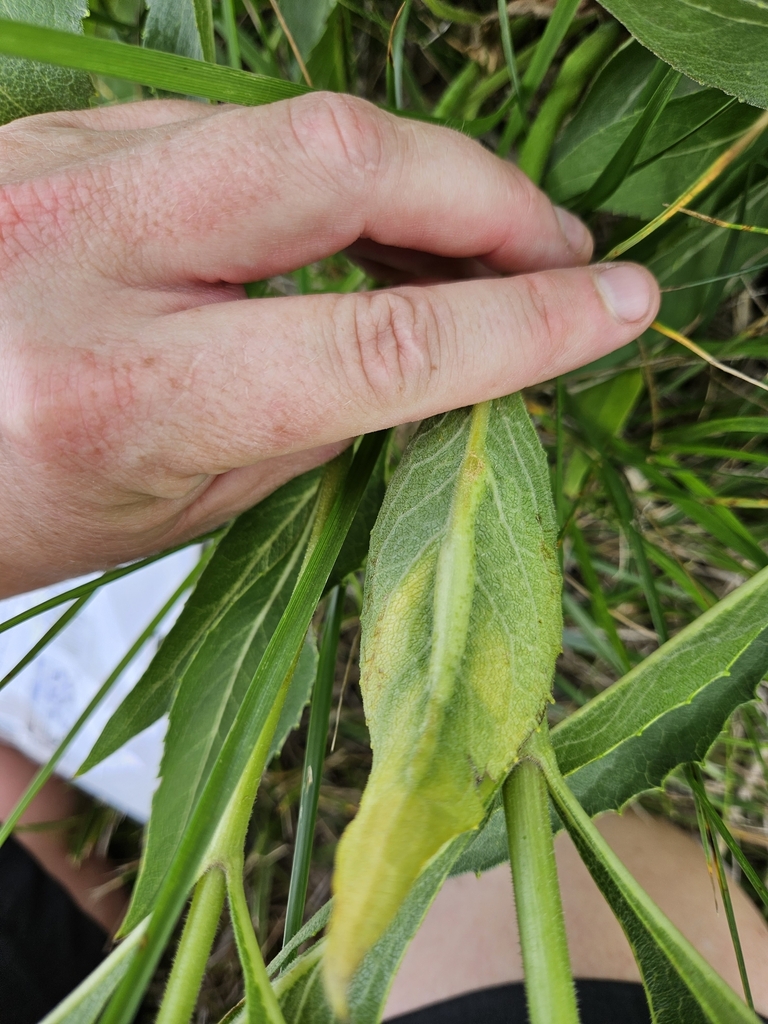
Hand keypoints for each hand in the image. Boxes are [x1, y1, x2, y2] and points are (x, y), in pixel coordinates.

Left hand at [0, 93, 658, 596]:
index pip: (375, 343)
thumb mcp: (179, 505)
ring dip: (415, 174)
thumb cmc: (19, 514)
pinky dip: (322, 169)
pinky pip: (228, 128)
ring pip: (289, 123)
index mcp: (120, 394)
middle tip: (555, 248)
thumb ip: (311, 419)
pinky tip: (355, 219)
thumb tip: (434, 350)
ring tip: (478, 239)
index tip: (614, 306)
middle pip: (339, 158)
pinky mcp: (55, 129)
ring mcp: (57, 166)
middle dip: (481, 193)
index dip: (521, 324)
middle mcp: (82, 253)